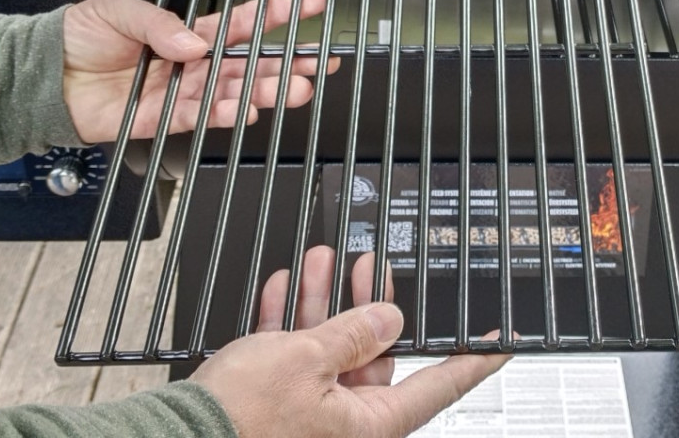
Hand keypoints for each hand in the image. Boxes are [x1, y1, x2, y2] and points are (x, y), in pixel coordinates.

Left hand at [61, 0, 336, 143]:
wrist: (48, 76)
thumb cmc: (80, 36)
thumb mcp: (119, 9)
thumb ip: (158, 21)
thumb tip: (191, 40)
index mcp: (189, 32)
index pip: (242, 21)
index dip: (278, 11)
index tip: (309, 2)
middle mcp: (193, 63)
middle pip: (250, 63)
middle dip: (286, 61)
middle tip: (316, 62)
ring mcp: (183, 91)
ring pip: (234, 91)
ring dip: (265, 91)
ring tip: (294, 89)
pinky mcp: (165, 118)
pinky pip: (201, 117)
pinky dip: (223, 114)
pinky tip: (246, 110)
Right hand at [192, 246, 510, 436]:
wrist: (176, 436)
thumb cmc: (239, 416)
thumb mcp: (308, 359)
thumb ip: (354, 334)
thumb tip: (388, 318)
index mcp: (367, 422)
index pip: (438, 384)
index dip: (474, 359)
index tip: (502, 341)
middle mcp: (344, 420)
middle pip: (374, 351)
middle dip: (368, 302)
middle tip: (372, 265)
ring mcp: (310, 411)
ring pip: (331, 346)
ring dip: (326, 301)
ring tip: (325, 260)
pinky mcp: (278, 401)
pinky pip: (295, 355)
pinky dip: (291, 320)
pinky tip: (286, 287)